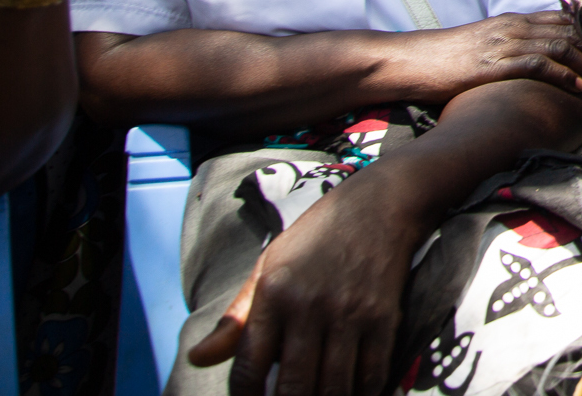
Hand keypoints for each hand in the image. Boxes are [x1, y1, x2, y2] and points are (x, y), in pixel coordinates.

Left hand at [187, 169, 418, 394]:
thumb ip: (236, 318)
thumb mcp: (269, 266)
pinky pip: (372, 374)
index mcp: (273, 295)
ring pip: (334, 388)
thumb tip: (197, 359)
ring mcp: (349, 314)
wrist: (380, 204)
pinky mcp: (383, 317)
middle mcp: (309, 307)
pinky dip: (362, 394)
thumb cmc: (318, 235)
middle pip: (294, 388)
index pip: (249, 369)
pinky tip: (351, 394)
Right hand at [382, 11, 581, 105]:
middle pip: (569, 30)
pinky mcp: (495, 63)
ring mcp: (505, 42)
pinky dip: (565, 75)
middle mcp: (513, 26)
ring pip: (561, 45)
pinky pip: (540, 64)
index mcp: (511, 21)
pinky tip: (579, 89)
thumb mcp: (482, 47)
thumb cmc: (443, 60)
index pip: (563, 20)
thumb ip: (508, 49)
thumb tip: (531, 64)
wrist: (410, 61)